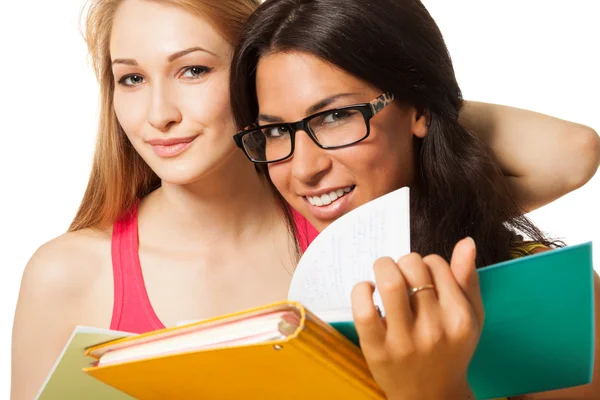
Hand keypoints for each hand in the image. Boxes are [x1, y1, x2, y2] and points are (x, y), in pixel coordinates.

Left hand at [351, 237, 483, 399]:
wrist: (432, 396)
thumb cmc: (451, 351)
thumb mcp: (471, 319)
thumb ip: (468, 280)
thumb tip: (467, 242)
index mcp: (459, 317)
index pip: (436, 264)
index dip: (426, 263)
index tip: (423, 278)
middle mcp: (434, 328)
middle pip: (412, 266)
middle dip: (403, 262)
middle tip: (401, 275)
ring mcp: (404, 340)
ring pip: (389, 281)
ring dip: (382, 266)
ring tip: (383, 274)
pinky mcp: (377, 349)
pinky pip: (363, 308)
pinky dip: (361, 290)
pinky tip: (368, 292)